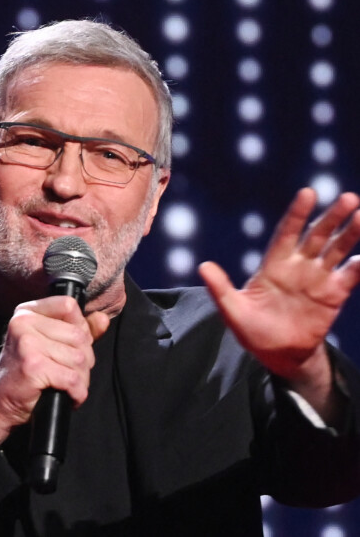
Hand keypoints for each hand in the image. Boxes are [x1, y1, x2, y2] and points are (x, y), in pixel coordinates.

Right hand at [0, 296, 109, 444]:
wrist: (3, 404)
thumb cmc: (28, 371)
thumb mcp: (51, 344)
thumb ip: (78, 329)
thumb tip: (103, 319)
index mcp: (27, 311)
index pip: (68, 305)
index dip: (79, 327)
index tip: (71, 346)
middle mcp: (24, 322)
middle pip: (78, 335)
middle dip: (84, 360)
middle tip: (71, 372)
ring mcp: (28, 343)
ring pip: (79, 358)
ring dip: (81, 379)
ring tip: (69, 386)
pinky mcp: (33, 365)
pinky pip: (72, 378)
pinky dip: (77, 392)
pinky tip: (69, 396)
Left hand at [199, 188, 359, 386]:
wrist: (278, 354)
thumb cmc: (252, 330)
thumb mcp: (233, 310)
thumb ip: (221, 288)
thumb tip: (202, 267)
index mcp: (273, 265)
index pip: (286, 233)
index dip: (296, 214)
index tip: (307, 193)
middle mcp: (298, 266)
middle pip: (316, 236)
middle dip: (330, 217)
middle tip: (349, 198)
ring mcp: (317, 279)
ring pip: (336, 250)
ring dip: (349, 233)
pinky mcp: (334, 295)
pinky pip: (350, 276)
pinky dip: (358, 266)